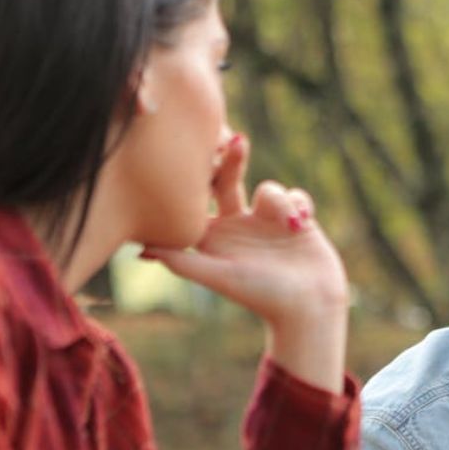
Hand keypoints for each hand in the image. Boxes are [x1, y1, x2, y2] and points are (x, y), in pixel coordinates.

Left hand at [142, 134, 347, 391]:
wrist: (309, 308)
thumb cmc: (262, 295)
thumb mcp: (219, 276)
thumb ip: (182, 261)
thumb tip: (139, 249)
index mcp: (215, 236)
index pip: (200, 195)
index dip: (199, 172)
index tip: (203, 153)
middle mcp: (238, 225)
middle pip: (230, 179)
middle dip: (234, 159)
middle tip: (237, 141)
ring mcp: (268, 222)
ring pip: (269, 188)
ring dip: (280, 201)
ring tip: (292, 225)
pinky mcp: (297, 221)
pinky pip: (295, 195)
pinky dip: (299, 205)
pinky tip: (303, 223)